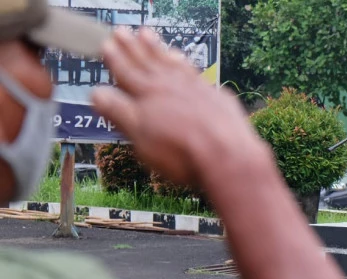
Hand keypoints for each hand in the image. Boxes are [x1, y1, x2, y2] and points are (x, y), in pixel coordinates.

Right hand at [92, 28, 264, 186]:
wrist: (227, 156)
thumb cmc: (182, 152)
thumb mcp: (140, 137)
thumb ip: (119, 113)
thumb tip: (96, 93)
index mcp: (149, 95)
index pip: (126, 72)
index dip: (115, 58)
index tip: (106, 44)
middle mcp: (171, 86)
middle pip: (147, 62)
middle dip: (132, 47)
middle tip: (122, 31)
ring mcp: (195, 88)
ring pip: (171, 63)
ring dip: (157, 49)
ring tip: (148, 35)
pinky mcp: (215, 97)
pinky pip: (194, 72)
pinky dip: (183, 63)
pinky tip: (182, 59)